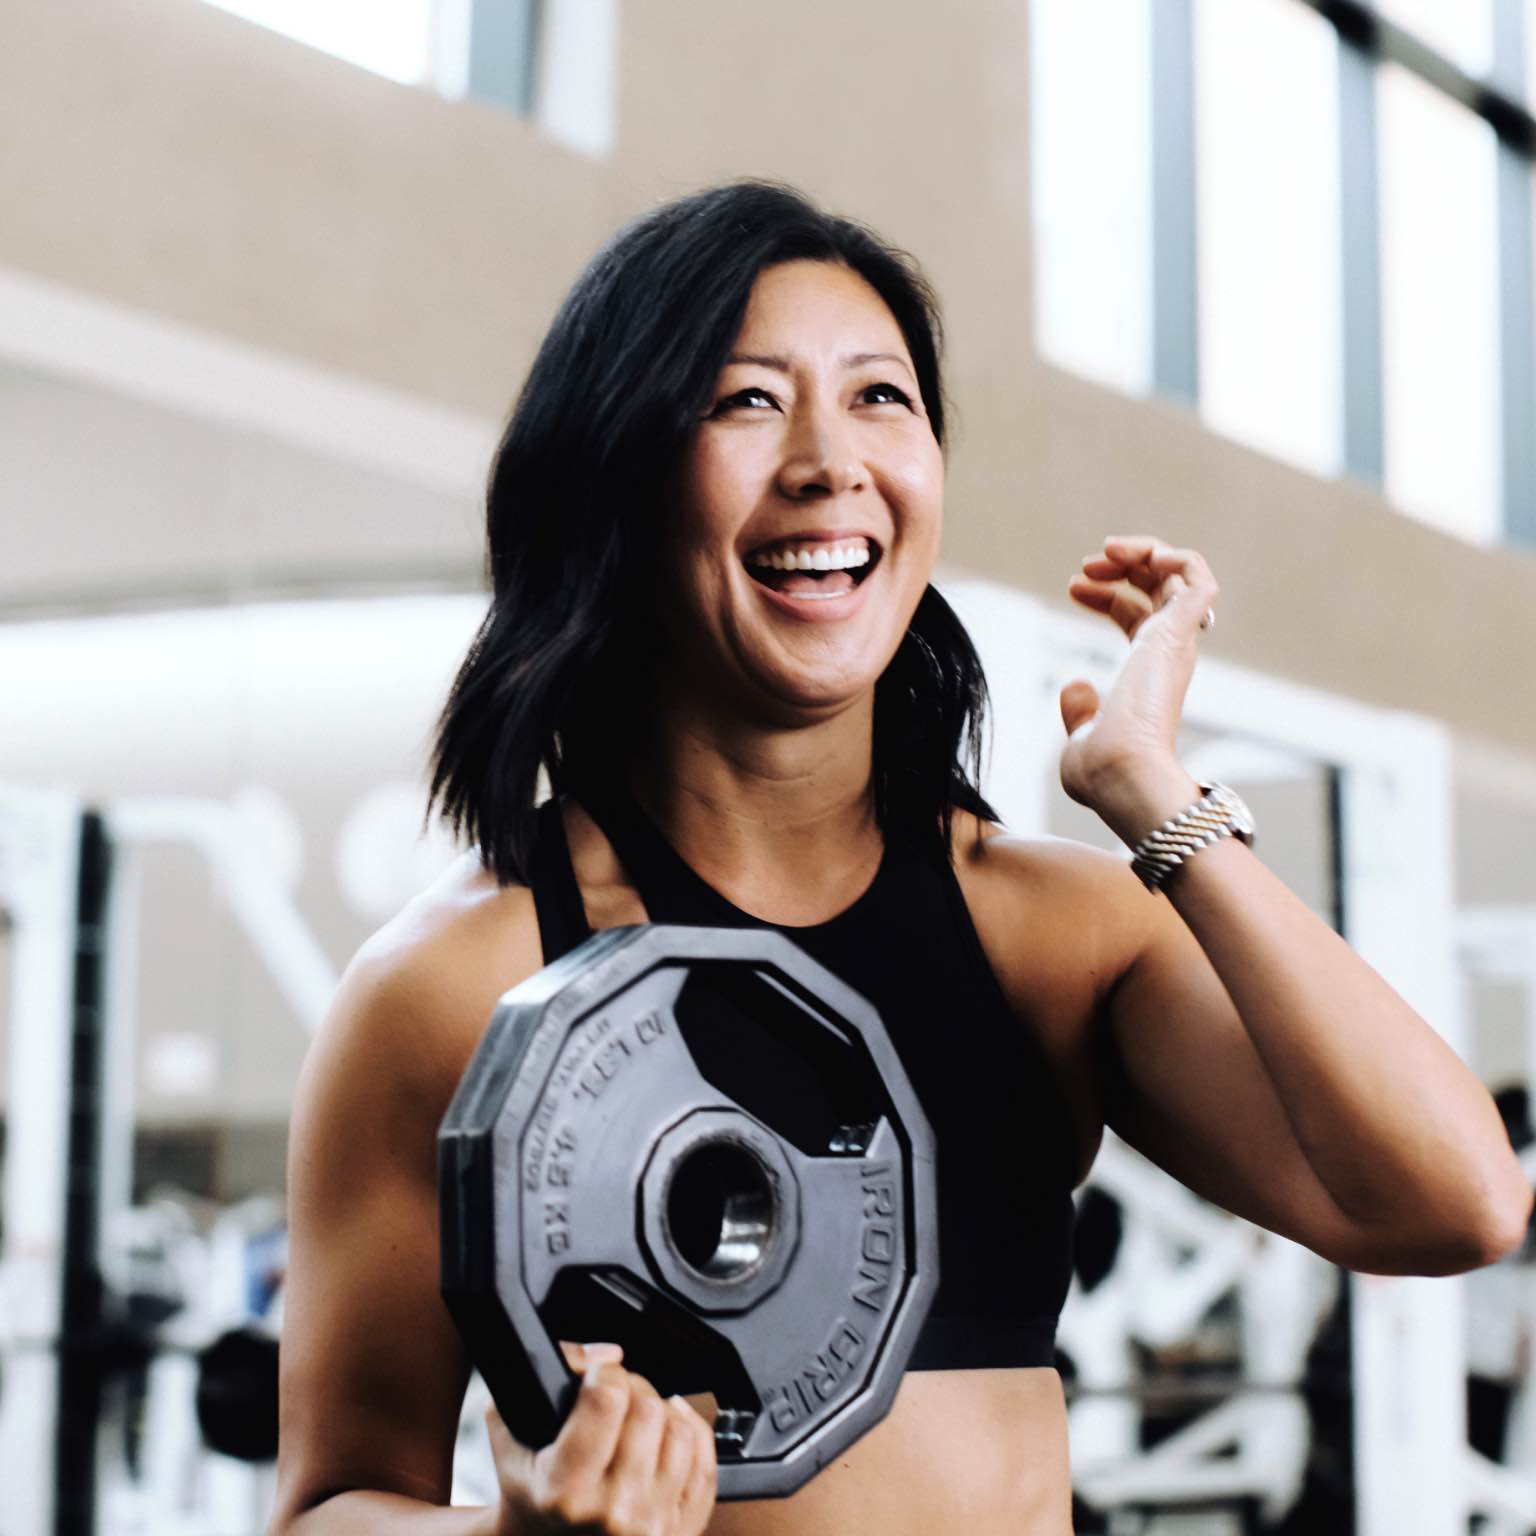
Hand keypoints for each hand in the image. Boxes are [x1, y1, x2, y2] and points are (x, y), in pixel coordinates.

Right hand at [487, 1343, 716, 1535]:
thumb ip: (552, 1371)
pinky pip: (705, 1461)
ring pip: (682, 1431)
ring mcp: (651, 1526)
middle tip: (614, 1397)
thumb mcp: (509, 1426)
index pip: (608, 1400)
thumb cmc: (529, 1488)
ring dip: (661, 1411)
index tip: (597, 1376)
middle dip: (633, 1387)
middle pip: (648, 1409)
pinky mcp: (681, 1530)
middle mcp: (613, 1515)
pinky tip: (664, 1431)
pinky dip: (689, 1433)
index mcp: (564, 1491)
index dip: (605, 1373)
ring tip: (635, 1418)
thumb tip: (608, 1354)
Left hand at [1060, 535, 1214, 844]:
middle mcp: (1168, 653)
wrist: (1120, 773)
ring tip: (1106, 550)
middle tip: (1087, 564)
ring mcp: (1177, 641)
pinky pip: (1197, 576)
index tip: (1073, 585)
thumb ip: (1080, 710)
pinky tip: (1140, 556)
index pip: (1136, 616)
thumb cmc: (1102, 770)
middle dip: (1123, 563)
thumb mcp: (1081, 737)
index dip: (1106, 594)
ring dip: (1144, 550)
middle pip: (1158, 588)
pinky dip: (1174, 556)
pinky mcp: (1180, 633)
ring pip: (1180, 573)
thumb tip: (1074, 685)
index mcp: (1147, 673)